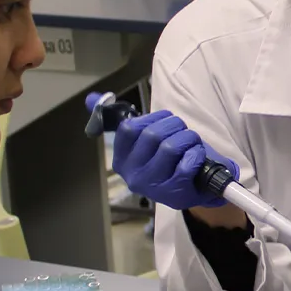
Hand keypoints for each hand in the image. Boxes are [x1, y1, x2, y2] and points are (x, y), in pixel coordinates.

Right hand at [107, 106, 236, 209]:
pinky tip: (196, 160)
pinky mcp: (176, 193)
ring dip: (188, 139)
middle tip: (182, 134)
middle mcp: (133, 176)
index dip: (152, 119)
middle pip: (152, 134)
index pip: (128, 128)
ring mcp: (153, 187)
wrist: (199, 186)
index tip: (163, 122)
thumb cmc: (171, 159)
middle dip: (175, 126)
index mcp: (121, 161)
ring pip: (170, 146)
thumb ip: (118, 119)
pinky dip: (197, 153)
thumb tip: (91, 97)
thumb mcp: (145, 139)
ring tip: (190, 146)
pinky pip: (188, 161)